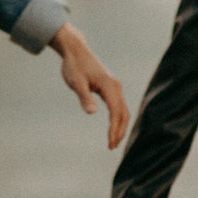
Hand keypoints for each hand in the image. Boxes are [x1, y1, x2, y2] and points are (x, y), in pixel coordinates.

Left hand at [49, 22, 129, 148]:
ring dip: (120, 126)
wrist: (75, 50)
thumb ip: (84, 97)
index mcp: (109, 85)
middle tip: (111, 147)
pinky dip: (118, 118)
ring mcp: (114, 86)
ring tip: (113, 141)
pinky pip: (118, 105)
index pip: (116, 112)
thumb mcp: (76, 82)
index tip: (110, 143)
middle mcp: (115, 86)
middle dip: (119, 131)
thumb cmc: (74, 66)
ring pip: (122, 110)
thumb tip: (92, 113)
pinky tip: (112, 127)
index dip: (114, 129)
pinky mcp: (110, 86)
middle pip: (123, 113)